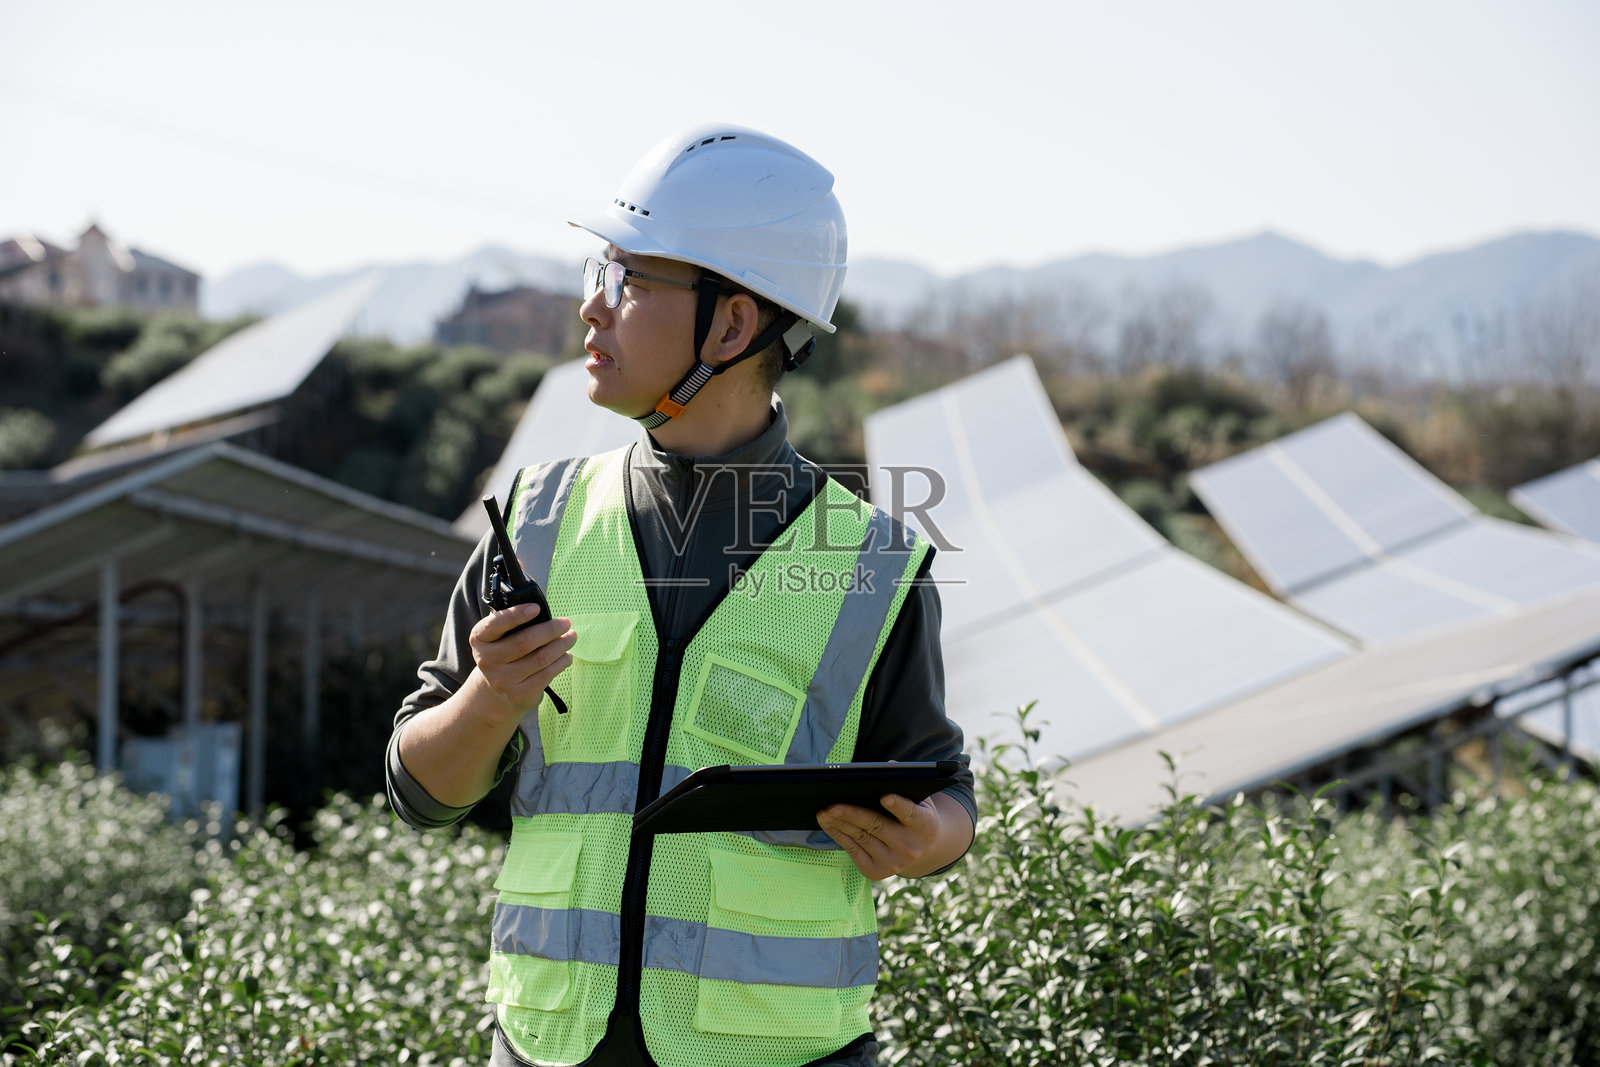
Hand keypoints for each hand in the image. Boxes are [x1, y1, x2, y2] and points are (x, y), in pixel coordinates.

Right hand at [468, 602, 575, 715]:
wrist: (496, 690)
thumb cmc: (504, 652)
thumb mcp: (499, 636)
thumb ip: (513, 622)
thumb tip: (543, 611)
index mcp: (479, 640)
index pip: (494, 625)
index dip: (516, 615)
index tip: (536, 608)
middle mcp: (487, 661)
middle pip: (524, 642)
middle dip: (550, 630)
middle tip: (566, 623)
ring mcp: (502, 680)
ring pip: (540, 658)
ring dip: (561, 645)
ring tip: (571, 637)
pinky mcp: (519, 694)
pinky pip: (547, 674)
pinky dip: (562, 662)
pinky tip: (566, 655)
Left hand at [817, 793, 948, 880]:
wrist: (918, 848)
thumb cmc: (913, 813)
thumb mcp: (916, 797)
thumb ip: (903, 782)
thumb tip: (885, 767)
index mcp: (925, 826)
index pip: (911, 814)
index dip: (898, 806)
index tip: (884, 796)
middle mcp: (911, 848)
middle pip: (877, 826)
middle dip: (852, 814)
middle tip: (832, 805)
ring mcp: (893, 863)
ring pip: (861, 838)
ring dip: (839, 824)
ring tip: (823, 812)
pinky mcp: (877, 872)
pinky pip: (853, 850)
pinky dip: (838, 835)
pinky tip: (828, 824)